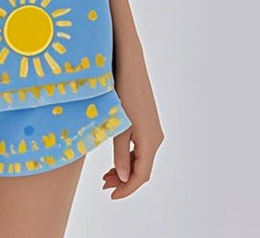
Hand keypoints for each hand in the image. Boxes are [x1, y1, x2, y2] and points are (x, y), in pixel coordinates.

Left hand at [102, 45, 164, 198]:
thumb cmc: (123, 92)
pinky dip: (128, 156)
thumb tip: (123, 178)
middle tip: (104, 185)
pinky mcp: (147, 121)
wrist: (129, 64)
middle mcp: (155, 137)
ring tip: (105, 175)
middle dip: (124, 181)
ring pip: (141, 158)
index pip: (142, 176)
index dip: (127, 189)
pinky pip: (140, 147)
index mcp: (150, 141)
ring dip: (125, 169)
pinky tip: (115, 157)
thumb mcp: (119, 125)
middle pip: (142, 169)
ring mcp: (152, 129)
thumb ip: (121, 153)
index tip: (111, 195)